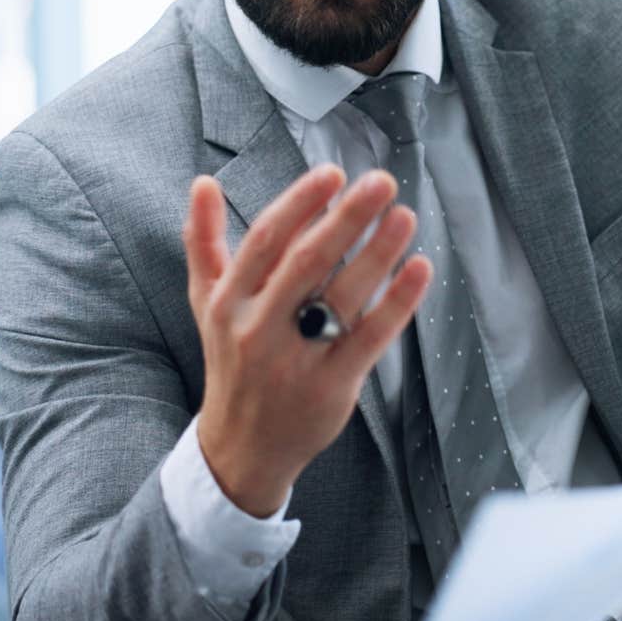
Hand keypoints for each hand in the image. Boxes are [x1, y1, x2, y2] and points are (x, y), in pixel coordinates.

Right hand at [184, 165, 432, 516]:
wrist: (242, 447)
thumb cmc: (232, 360)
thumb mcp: (207, 302)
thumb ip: (203, 241)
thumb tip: (202, 182)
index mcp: (229, 302)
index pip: (266, 241)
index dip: (300, 203)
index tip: (333, 173)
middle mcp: (258, 329)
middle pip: (306, 262)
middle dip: (346, 217)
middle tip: (381, 182)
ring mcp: (296, 361)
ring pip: (342, 297)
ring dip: (377, 253)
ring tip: (404, 216)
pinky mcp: (332, 387)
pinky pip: (370, 337)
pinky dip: (397, 302)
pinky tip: (419, 268)